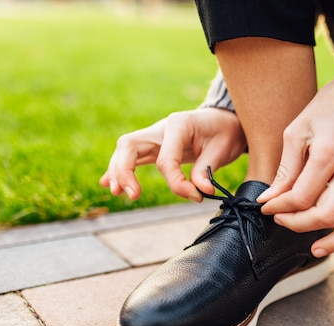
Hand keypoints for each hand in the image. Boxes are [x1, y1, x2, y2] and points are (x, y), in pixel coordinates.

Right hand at [100, 107, 245, 200]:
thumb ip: (208, 169)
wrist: (226, 121)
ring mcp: (154, 136)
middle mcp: (161, 128)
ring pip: (126, 151)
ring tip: (117, 192)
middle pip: (129, 145)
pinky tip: (107, 184)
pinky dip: (119, 170)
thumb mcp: (223, 149)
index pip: (165, 159)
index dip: (176, 182)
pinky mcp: (154, 146)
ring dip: (118, 172)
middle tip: (133, 195)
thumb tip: (201, 190)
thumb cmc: (225, 132)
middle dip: (125, 171)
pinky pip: (131, 156)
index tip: (195, 196)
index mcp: (178, 124)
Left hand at [257, 44, 333, 255]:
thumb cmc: (327, 107)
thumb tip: (270, 200)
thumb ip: (286, 169)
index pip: (301, 197)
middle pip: (328, 214)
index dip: (280, 208)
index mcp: (328, 153)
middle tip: (285, 222)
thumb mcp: (297, 131)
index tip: (268, 207)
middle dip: (300, 225)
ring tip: (318, 250)